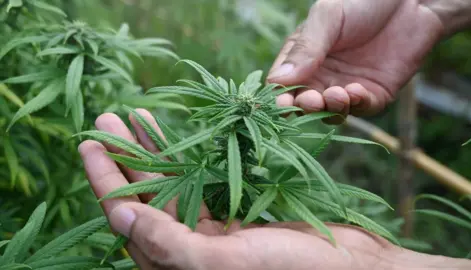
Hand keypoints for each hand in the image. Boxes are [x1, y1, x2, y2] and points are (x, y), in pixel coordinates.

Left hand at [79, 109, 470, 269]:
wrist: (355, 268)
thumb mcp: (228, 262)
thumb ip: (171, 245)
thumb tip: (121, 214)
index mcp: (178, 269)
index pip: (129, 220)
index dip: (107, 181)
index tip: (90, 144)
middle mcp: (188, 254)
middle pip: (145, 199)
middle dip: (125, 158)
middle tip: (107, 118)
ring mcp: (211, 237)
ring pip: (171, 187)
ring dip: (153, 151)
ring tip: (136, 116)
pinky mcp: (233, 222)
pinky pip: (200, 185)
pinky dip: (188, 158)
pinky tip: (179, 134)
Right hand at [267, 0, 444, 120]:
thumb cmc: (363, 1)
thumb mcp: (327, 17)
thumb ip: (305, 48)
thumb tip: (277, 80)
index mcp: (303, 57)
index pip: (283, 84)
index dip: (281, 96)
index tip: (282, 103)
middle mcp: (322, 76)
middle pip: (305, 103)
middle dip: (306, 106)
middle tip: (310, 100)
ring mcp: (347, 86)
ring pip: (331, 112)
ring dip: (330, 109)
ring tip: (336, 95)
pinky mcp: (374, 94)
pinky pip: (361, 108)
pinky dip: (356, 105)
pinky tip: (355, 91)